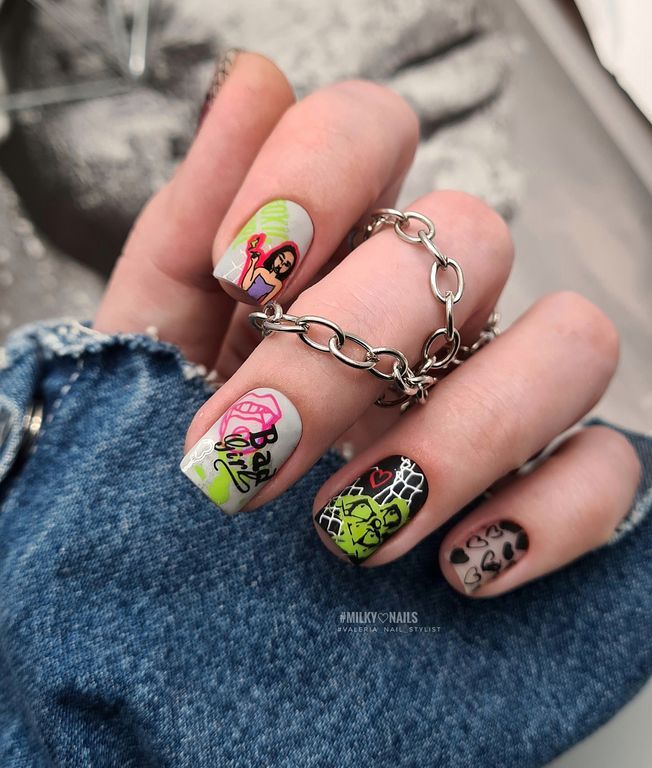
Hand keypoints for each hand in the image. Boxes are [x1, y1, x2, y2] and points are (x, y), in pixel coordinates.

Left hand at [94, 53, 639, 596]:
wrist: (201, 573)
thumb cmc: (185, 442)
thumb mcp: (155, 340)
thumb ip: (190, 220)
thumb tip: (255, 80)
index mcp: (346, 248)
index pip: (375, 127)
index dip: (317, 172)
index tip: (244, 272)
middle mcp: (441, 301)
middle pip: (476, 237)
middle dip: (347, 353)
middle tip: (254, 449)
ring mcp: (504, 386)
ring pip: (575, 342)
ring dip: (458, 440)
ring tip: (348, 530)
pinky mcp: (548, 482)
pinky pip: (609, 471)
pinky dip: (543, 519)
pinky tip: (454, 565)